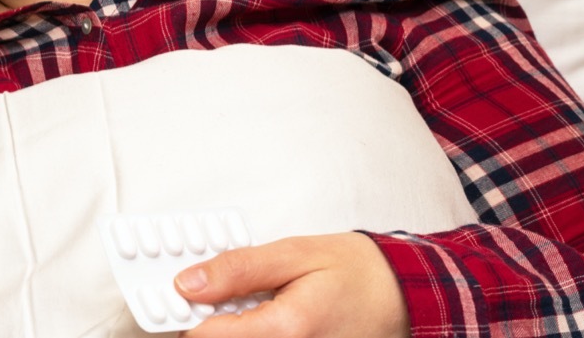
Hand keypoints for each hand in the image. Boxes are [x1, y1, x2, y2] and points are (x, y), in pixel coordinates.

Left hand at [173, 233, 409, 337]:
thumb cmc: (355, 271)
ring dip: (231, 327)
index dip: (187, 313)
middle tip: (209, 298)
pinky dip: (249, 331)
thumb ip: (238, 270)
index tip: (180, 293)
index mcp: (286, 329)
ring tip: (241, 305)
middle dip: (209, 323)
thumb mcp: (293, 253)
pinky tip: (257, 316)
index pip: (207, 336)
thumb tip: (189, 284)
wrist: (403, 295)